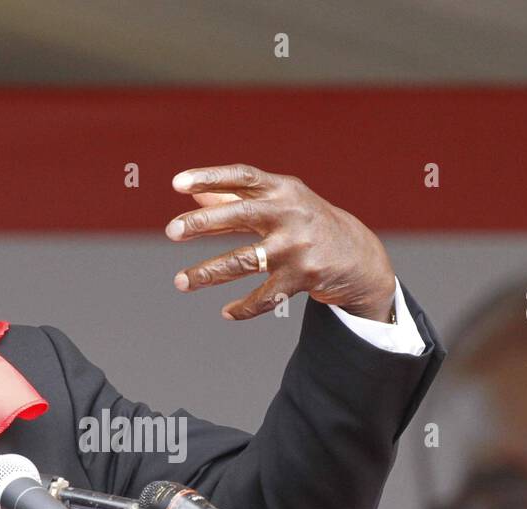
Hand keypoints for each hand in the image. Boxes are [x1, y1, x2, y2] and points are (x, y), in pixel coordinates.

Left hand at [165, 163, 396, 321]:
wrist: (356, 254)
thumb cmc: (305, 221)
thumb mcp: (278, 202)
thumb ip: (237, 198)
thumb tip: (194, 192)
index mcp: (282, 189)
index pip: (242, 177)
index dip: (209, 177)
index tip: (177, 183)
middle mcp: (289, 214)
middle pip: (240, 215)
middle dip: (202, 222)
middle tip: (171, 230)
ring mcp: (296, 247)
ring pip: (244, 261)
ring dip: (208, 273)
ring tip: (180, 282)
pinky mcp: (303, 277)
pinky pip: (266, 298)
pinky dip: (244, 308)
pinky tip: (227, 312)